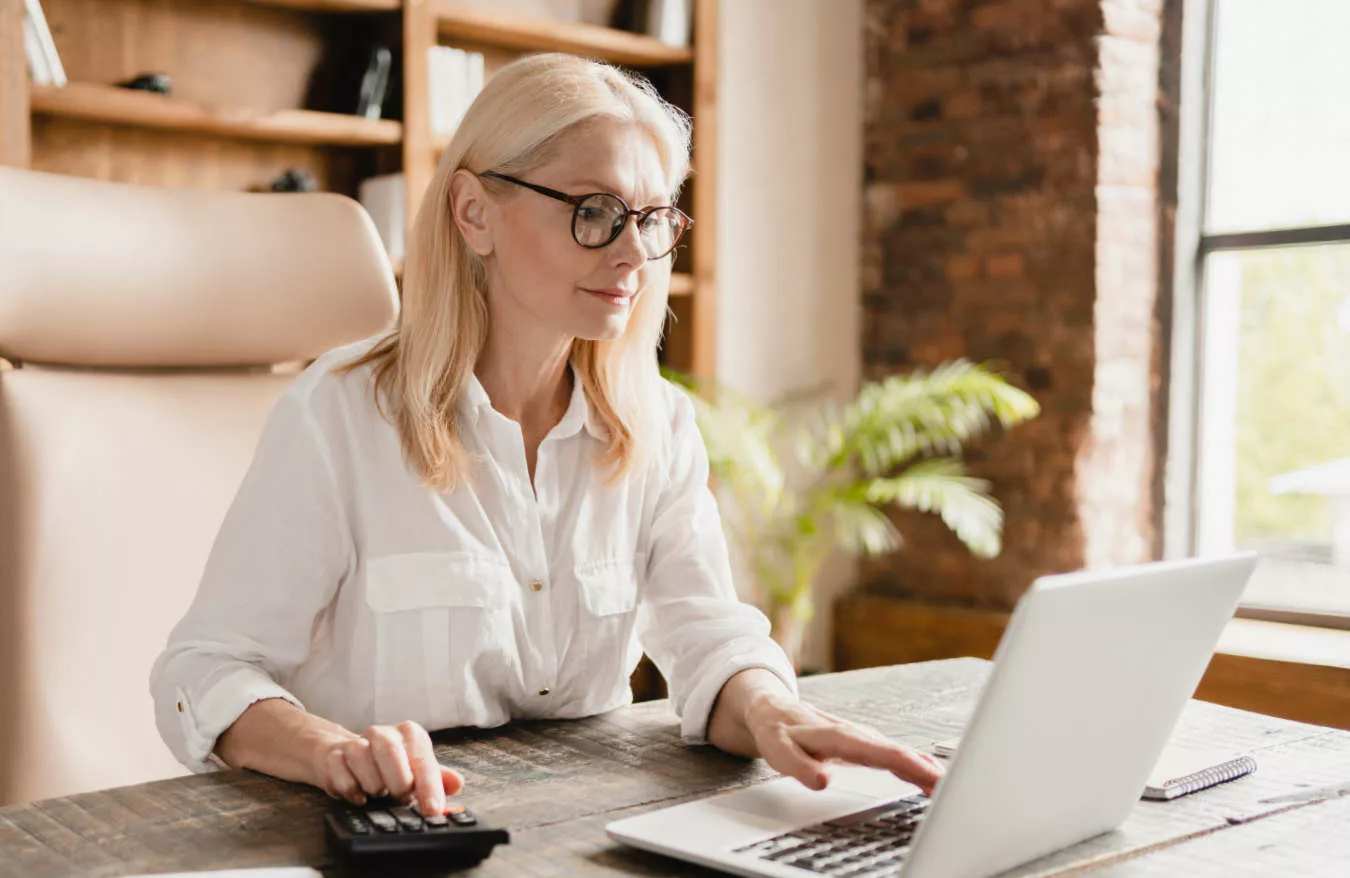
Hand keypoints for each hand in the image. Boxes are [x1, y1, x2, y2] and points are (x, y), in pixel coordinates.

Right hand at [311, 720, 463, 816]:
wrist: (343, 755)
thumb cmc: (387, 765)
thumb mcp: (416, 769)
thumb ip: (438, 778)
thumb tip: (457, 784)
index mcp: (409, 734)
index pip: (422, 758)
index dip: (429, 786)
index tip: (432, 809)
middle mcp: (383, 733)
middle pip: (391, 751)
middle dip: (397, 781)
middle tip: (399, 797)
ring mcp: (356, 743)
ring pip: (363, 760)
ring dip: (373, 785)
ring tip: (378, 792)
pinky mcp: (333, 756)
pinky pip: (341, 774)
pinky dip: (352, 790)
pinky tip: (359, 796)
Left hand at [745, 693, 943, 795]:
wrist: (772, 711)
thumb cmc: (777, 733)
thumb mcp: (779, 751)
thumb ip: (799, 767)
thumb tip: (823, 781)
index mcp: (837, 736)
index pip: (878, 752)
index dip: (907, 765)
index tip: (931, 777)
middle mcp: (854, 734)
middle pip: (895, 752)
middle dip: (924, 769)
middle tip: (951, 788)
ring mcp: (861, 738)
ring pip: (897, 752)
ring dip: (923, 767)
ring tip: (947, 785)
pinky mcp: (862, 743)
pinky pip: (892, 754)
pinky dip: (913, 764)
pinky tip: (928, 774)